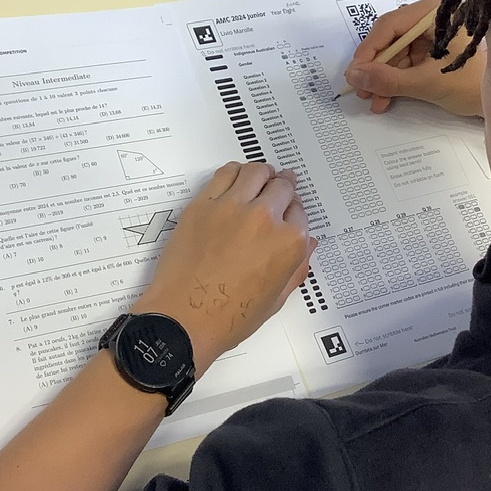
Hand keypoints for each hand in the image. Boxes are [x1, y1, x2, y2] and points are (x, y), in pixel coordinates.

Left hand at [136, 162, 313, 367]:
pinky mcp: (203, 204)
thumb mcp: (276, 299)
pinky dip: (235, 172)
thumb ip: (297, 268)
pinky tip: (237, 177)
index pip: (300, 212)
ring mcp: (231, 207)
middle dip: (284, 187)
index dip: (295, 211)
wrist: (184, 318)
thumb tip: (307, 246)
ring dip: (262, 173)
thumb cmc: (227, 317)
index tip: (290, 212)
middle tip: (281, 187)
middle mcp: (264, 218)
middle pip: (281, 186)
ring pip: (255, 172)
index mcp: (288, 243)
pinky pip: (224, 174)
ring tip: (262, 176)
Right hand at [343, 0, 483, 116]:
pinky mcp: (435, 48)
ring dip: (383, 78)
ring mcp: (433, 32)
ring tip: (373, 101)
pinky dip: (396, 80)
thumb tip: (352, 76)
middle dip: (375, 68)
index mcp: (436, 11)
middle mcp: (433, 16)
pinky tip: (385, 99)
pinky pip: (407, 61)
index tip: (354, 74)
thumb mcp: (426, 83)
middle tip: (362, 90)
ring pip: (397, 53)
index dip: (369, 51)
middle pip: (391, 38)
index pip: (390, 25)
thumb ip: (387, 80)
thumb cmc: (472, 84)